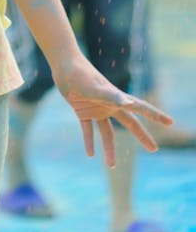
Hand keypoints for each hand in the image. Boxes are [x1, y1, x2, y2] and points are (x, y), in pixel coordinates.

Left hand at [53, 56, 172, 167]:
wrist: (63, 65)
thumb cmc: (80, 74)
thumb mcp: (95, 86)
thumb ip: (110, 96)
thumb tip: (130, 103)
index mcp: (116, 98)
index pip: (140, 108)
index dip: (155, 115)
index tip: (170, 122)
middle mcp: (109, 104)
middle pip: (130, 123)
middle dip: (142, 136)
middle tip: (154, 149)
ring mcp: (96, 108)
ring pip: (107, 132)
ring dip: (109, 148)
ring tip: (111, 166)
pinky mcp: (82, 110)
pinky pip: (88, 129)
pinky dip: (89, 141)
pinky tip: (90, 154)